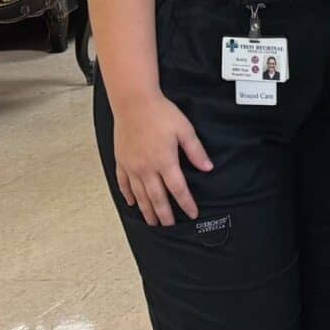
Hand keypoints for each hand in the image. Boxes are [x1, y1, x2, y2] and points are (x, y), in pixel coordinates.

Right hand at [109, 89, 213, 227]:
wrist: (134, 103)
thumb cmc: (161, 114)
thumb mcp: (185, 130)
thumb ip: (196, 151)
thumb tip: (208, 168)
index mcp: (165, 161)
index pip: (178, 189)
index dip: (186, 203)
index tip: (192, 213)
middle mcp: (147, 168)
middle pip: (157, 197)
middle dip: (164, 214)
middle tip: (170, 225)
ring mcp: (132, 166)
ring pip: (139, 194)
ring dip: (147, 209)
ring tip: (152, 221)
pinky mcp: (121, 161)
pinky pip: (123, 183)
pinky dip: (128, 195)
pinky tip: (132, 203)